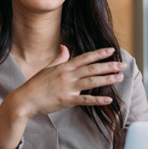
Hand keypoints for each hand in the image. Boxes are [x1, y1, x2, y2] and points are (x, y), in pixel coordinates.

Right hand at [0, 46, 125, 148]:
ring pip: (91, 81)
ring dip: (107, 79)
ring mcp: (67, 88)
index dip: (99, 54)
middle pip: (92, 68)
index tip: (111, 51)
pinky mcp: (66, 100)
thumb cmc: (36, 84)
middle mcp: (67, 75)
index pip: (85, 58)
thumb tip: (64, 47)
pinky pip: (85, 99)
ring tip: (120, 77)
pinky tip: (108, 99)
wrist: (25, 100)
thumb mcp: (47, 68)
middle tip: (122, 64)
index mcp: (64, 67)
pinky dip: (97, 99)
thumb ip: (59, 58)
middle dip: (109, 66)